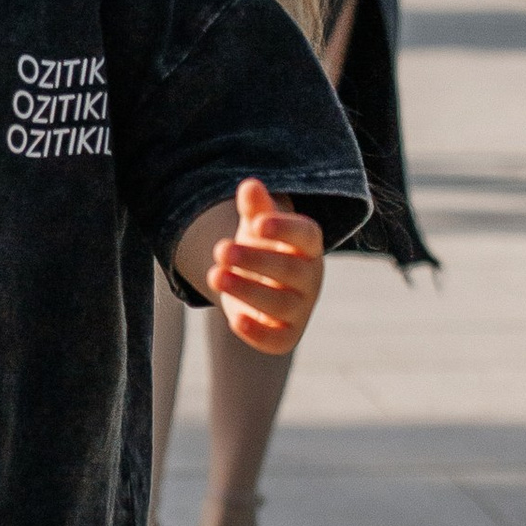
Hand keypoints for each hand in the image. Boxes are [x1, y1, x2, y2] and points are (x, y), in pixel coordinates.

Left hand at [205, 176, 322, 357]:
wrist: (257, 282)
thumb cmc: (260, 246)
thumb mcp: (255, 224)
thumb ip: (254, 208)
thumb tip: (249, 186)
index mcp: (308, 245)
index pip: (306, 234)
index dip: (284, 229)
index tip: (256, 224)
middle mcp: (310, 277)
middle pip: (290, 270)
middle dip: (254, 260)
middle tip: (221, 250)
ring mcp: (301, 308)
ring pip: (280, 304)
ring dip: (246, 290)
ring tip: (214, 275)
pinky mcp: (287, 335)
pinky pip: (278, 339)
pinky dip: (258, 333)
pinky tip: (235, 321)